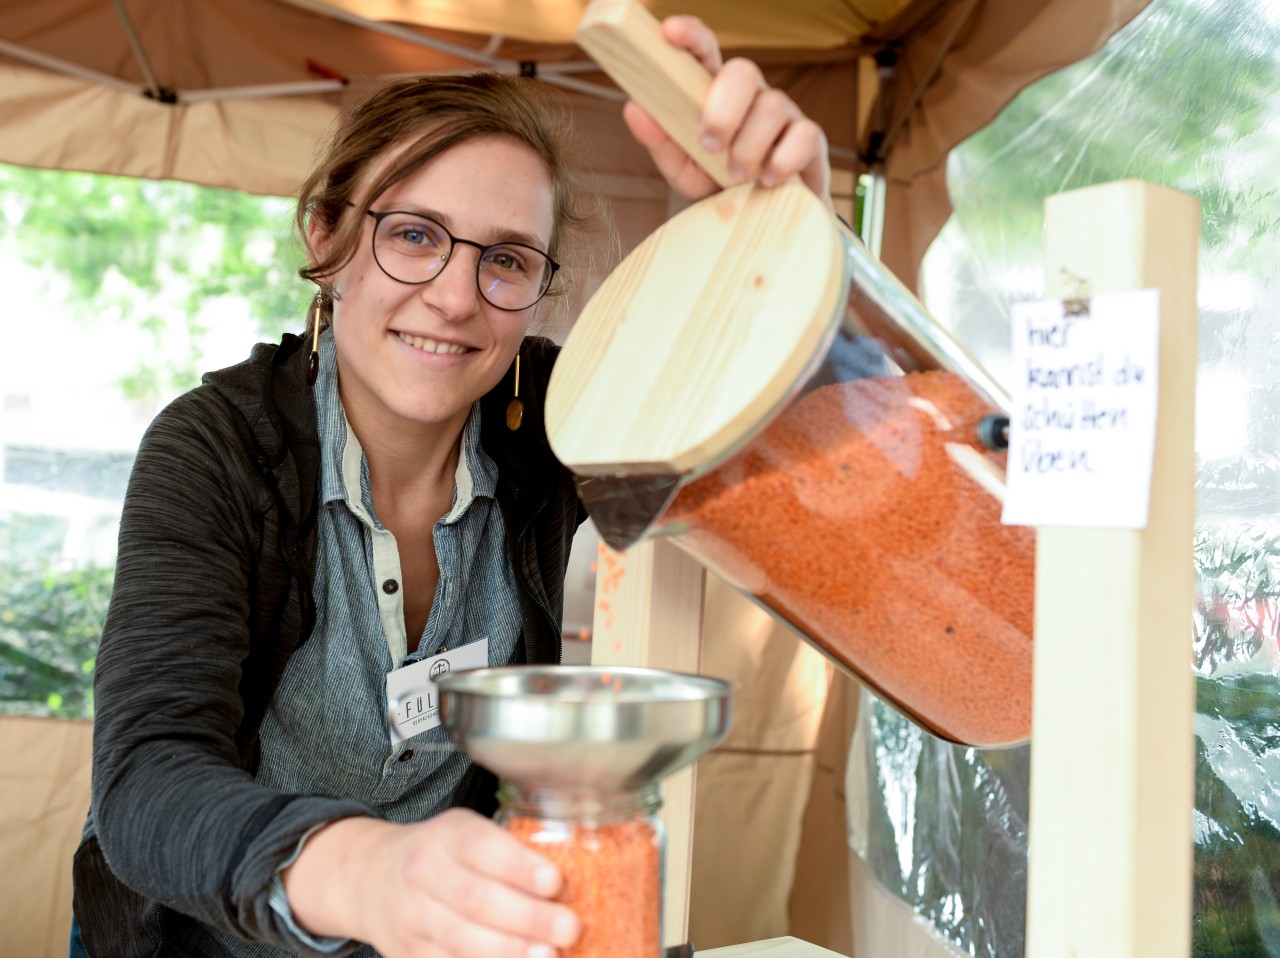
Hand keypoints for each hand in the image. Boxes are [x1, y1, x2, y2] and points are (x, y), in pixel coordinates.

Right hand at [282, 810, 579, 957]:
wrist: (372, 877)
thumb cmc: (442, 854)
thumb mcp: (468, 833)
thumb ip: (510, 850)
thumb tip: (576, 873)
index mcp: (447, 836)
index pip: (482, 847)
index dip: (519, 866)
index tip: (555, 881)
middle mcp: (424, 874)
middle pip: (476, 900)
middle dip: (528, 917)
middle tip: (569, 928)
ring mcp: (412, 918)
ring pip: (462, 940)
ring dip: (510, 952)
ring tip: (549, 956)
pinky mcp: (409, 954)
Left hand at [622, 14, 832, 210]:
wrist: (759, 220)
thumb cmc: (717, 184)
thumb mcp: (682, 167)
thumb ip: (659, 139)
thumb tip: (634, 108)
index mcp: (715, 93)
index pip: (705, 51)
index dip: (690, 36)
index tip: (670, 32)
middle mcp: (751, 96)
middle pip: (744, 71)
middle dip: (724, 108)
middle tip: (709, 144)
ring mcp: (783, 115)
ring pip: (773, 105)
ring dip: (749, 145)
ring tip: (735, 177)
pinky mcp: (809, 141)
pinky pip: (804, 135)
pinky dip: (782, 160)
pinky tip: (767, 180)